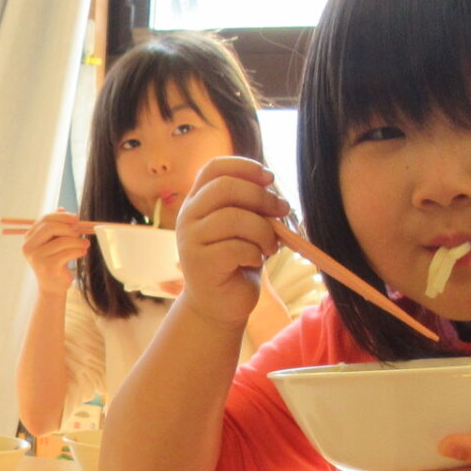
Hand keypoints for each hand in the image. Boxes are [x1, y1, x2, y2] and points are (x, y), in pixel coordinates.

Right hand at [20, 211, 88, 294]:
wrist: (53, 286)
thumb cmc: (55, 262)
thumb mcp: (54, 242)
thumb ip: (56, 226)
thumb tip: (61, 208)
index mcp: (29, 238)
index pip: (44, 219)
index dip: (62, 216)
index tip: (76, 218)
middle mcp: (29, 247)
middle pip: (50, 227)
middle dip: (69, 228)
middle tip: (80, 232)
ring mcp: (37, 258)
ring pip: (61, 241)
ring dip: (77, 241)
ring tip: (85, 244)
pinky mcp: (47, 267)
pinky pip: (67, 253)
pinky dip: (78, 251)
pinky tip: (82, 252)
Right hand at [172, 158, 285, 329]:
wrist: (219, 304)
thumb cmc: (236, 261)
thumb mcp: (244, 226)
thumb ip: (251, 204)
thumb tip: (271, 187)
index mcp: (197, 202)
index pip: (214, 168)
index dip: (244, 166)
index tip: (270, 179)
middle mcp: (188, 217)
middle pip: (225, 187)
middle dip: (261, 197)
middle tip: (282, 211)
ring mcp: (190, 241)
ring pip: (233, 218)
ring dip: (263, 230)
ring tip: (271, 245)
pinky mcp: (200, 264)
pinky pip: (236, 247)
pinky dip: (255, 252)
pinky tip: (256, 261)